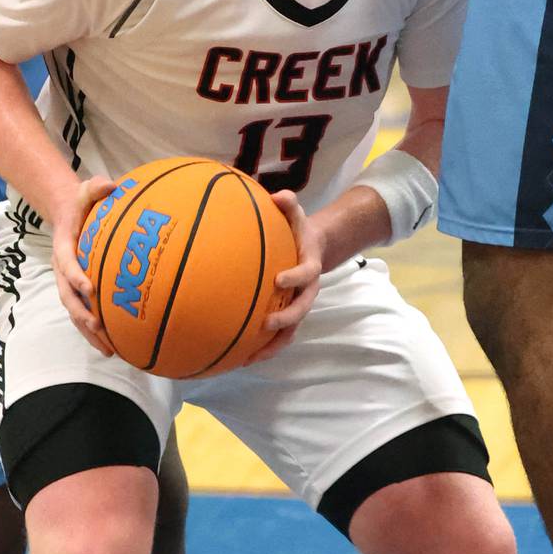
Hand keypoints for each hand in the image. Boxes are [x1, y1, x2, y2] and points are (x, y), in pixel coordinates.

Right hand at [51, 175, 117, 353]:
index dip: (76, 276)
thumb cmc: (82, 204)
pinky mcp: (77, 291)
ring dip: (88, 331)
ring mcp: (68, 282)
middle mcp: (63, 269)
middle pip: (67, 296)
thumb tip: (111, 184)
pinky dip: (94, 331)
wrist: (68, 213)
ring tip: (107, 349)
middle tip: (97, 325)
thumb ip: (96, 188)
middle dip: (81, 312)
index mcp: (64, 247)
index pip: (67, 264)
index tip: (90, 288)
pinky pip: (83, 313)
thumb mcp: (86, 190)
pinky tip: (112, 346)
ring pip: (74, 311)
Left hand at [248, 192, 324, 362]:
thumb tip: (278, 195)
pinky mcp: (287, 316)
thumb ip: (289, 204)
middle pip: (301, 309)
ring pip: (290, 331)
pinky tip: (239, 358)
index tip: (279, 279)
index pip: (306, 273)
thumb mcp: (296, 214)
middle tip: (266, 322)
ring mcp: (297, 306)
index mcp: (310, 266)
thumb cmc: (297, 230)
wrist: (312, 248)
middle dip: (286, 318)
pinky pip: (277, 337)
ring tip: (250, 358)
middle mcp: (306, 291)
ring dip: (272, 345)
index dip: (295, 277)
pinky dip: (262, 349)